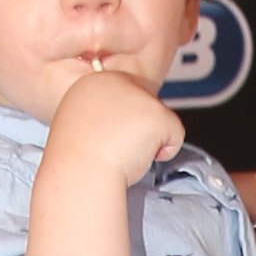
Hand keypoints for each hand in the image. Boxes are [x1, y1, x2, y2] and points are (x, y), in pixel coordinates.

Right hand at [44, 67, 184, 181]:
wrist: (80, 174)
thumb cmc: (79, 162)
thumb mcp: (83, 128)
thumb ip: (104, 118)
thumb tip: (127, 123)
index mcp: (91, 84)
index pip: (124, 99)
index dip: (123, 125)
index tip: (108, 141)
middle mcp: (114, 81)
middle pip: (144, 106)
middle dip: (137, 131)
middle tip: (114, 148)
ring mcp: (136, 94)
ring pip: (160, 120)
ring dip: (148, 142)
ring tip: (122, 152)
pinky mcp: (156, 111)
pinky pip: (176, 133)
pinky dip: (165, 152)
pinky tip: (138, 157)